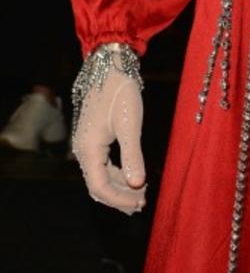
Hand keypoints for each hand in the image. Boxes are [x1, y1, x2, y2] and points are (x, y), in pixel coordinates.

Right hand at [72, 67, 145, 214]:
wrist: (110, 68)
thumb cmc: (120, 93)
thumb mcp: (130, 124)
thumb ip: (133, 155)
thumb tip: (138, 184)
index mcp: (88, 149)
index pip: (100, 187)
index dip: (120, 199)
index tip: (140, 203)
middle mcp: (83, 151)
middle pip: (98, 186)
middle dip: (120, 197)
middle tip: (143, 204)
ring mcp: (87, 146)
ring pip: (100, 177)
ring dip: (120, 188)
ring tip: (142, 194)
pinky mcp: (93, 140)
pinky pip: (103, 166)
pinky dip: (118, 175)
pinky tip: (134, 178)